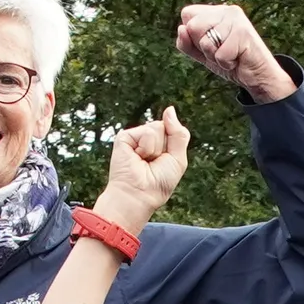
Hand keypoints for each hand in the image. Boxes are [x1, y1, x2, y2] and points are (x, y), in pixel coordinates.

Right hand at [97, 108, 190, 231]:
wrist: (139, 194)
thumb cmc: (158, 183)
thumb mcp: (178, 159)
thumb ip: (178, 133)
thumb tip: (169, 109)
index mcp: (160, 144)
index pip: (174, 130)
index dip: (174, 145)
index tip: (164, 162)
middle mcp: (147, 139)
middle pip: (166, 126)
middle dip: (165, 146)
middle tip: (154, 162)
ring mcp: (136, 137)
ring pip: (157, 127)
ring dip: (156, 149)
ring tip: (145, 161)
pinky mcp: (125, 137)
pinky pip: (147, 132)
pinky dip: (147, 148)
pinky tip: (137, 157)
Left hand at [175, 4, 295, 103]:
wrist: (258, 76)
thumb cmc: (231, 62)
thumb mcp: (203, 54)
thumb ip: (187, 43)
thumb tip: (181, 29)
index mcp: (215, 11)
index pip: (187, 14)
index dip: (193, 35)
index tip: (211, 44)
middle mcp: (226, 10)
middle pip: (192, 26)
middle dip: (203, 47)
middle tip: (221, 51)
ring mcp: (236, 19)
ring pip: (206, 42)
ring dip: (215, 57)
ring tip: (231, 55)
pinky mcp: (243, 32)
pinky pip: (220, 54)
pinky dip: (226, 63)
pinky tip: (238, 59)